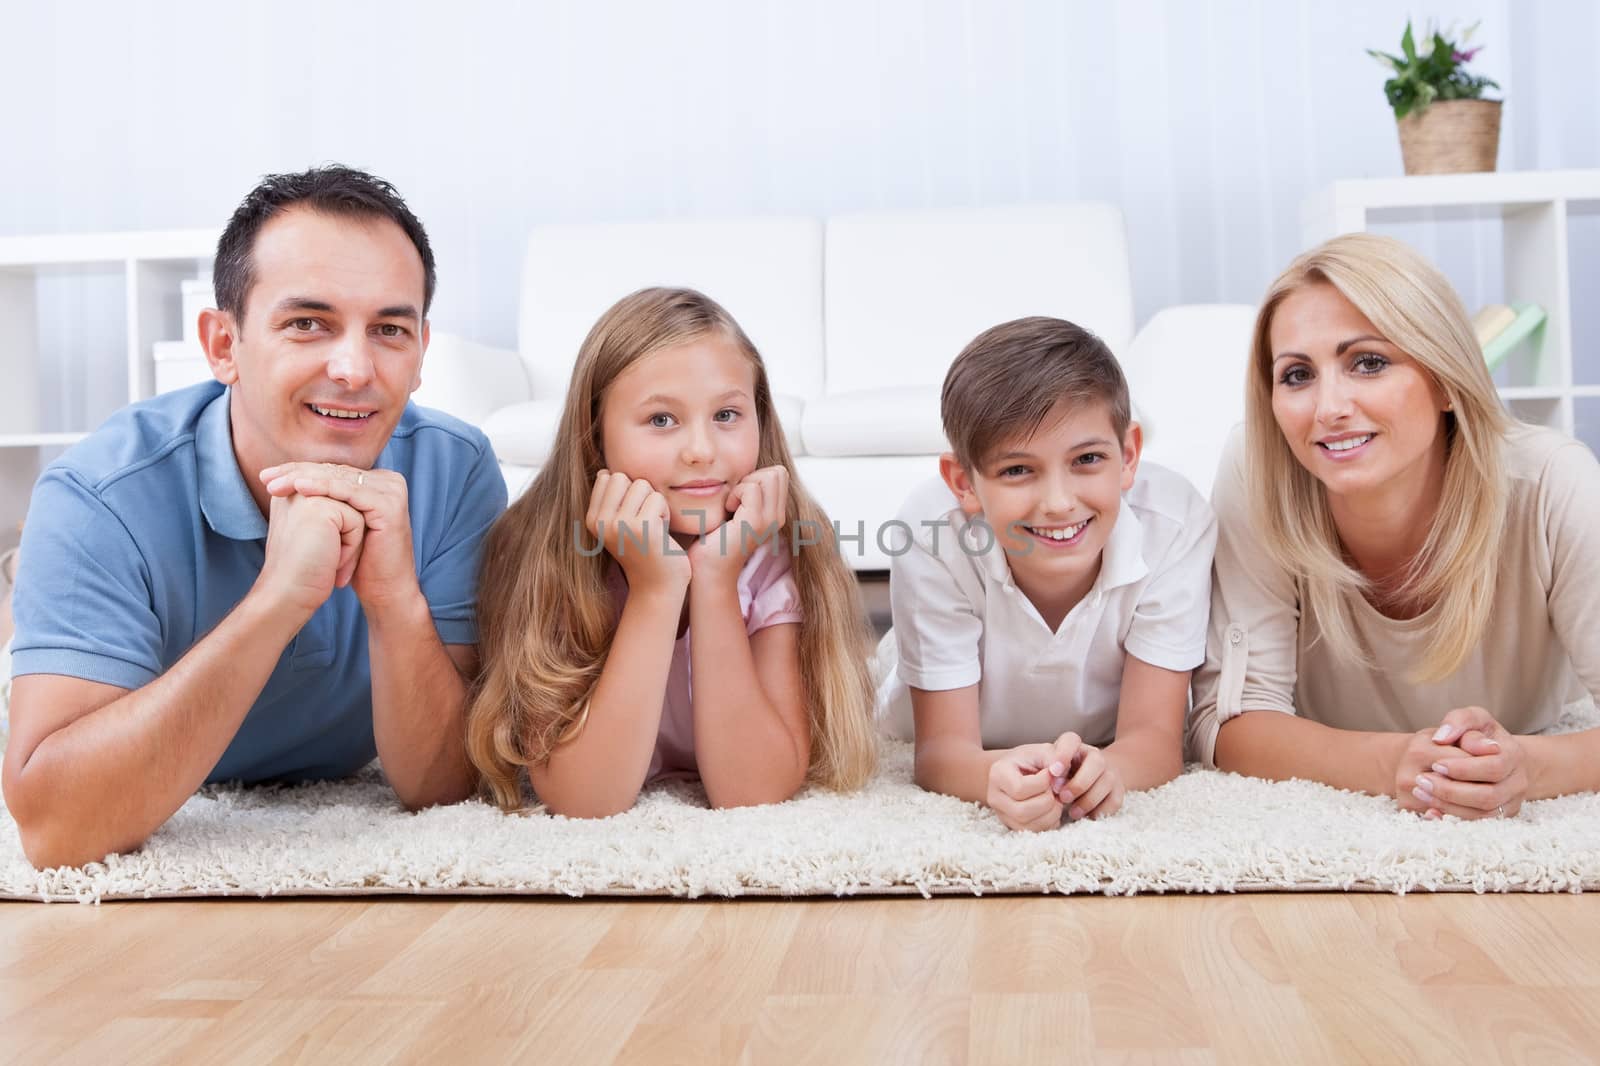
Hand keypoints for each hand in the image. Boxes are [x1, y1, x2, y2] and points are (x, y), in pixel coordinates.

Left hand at [261, 463, 417, 616]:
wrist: (384, 591)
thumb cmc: (360, 564)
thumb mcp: (340, 525)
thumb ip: (327, 499)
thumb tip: (291, 478)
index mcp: (378, 482)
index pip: (332, 470)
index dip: (298, 470)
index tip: (266, 476)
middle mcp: (389, 481)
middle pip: (334, 471)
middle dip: (296, 473)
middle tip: (266, 477)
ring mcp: (392, 491)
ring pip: (339, 479)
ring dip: (303, 479)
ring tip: (276, 484)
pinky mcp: (389, 504)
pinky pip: (349, 491)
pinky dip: (323, 488)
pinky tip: (300, 488)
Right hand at [586, 470, 689, 591]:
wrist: (657, 587)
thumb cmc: (644, 551)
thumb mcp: (619, 524)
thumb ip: (611, 500)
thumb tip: (605, 472)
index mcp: (592, 520)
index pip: (606, 476)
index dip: (626, 490)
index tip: (632, 514)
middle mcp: (601, 522)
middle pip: (621, 476)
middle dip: (639, 493)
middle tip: (644, 519)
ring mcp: (620, 526)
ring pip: (642, 485)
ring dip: (654, 503)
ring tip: (653, 526)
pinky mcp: (642, 529)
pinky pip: (657, 498)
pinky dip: (665, 512)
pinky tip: (662, 533)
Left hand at [687, 466, 788, 580]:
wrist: (707, 569)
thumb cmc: (713, 538)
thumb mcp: (736, 510)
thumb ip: (746, 492)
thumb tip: (745, 468)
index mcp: (776, 514)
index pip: (779, 473)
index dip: (757, 476)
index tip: (739, 497)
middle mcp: (778, 518)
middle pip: (777, 472)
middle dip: (752, 477)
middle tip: (735, 500)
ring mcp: (769, 521)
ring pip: (768, 476)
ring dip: (744, 485)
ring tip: (732, 506)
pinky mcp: (755, 523)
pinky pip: (751, 488)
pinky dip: (735, 494)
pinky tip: (727, 511)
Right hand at [986, 744, 1065, 831]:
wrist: (1017, 770)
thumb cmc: (1030, 759)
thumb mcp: (1041, 750)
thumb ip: (1054, 758)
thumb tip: (1060, 777)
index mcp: (998, 774)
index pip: (1020, 788)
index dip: (1042, 784)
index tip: (1050, 774)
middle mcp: (995, 797)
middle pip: (1022, 811)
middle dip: (1047, 802)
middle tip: (1055, 790)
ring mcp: (1002, 814)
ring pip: (1029, 826)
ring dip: (1051, 814)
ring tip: (1056, 799)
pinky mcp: (1013, 825)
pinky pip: (1034, 832)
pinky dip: (1050, 823)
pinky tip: (1053, 808)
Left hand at [1046, 732, 1124, 820]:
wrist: (1090, 777)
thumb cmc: (1061, 773)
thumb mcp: (1051, 766)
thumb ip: (1047, 768)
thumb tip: (1048, 778)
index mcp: (1074, 746)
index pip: (1071, 740)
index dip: (1062, 755)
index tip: (1053, 772)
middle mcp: (1095, 756)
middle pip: (1096, 762)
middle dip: (1079, 783)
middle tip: (1063, 797)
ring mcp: (1109, 772)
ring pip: (1106, 783)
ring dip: (1088, 801)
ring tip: (1072, 813)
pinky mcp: (1118, 791)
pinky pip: (1114, 801)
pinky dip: (1101, 811)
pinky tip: (1087, 817)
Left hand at [1409, 706, 1527, 820]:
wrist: (1495, 756)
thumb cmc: (1479, 735)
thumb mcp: (1473, 719)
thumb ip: (1459, 721)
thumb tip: (1441, 737)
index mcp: (1514, 755)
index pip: (1493, 767)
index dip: (1463, 768)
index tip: (1435, 764)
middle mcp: (1518, 782)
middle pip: (1488, 795)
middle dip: (1451, 790)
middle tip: (1421, 781)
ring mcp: (1511, 802)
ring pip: (1482, 814)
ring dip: (1448, 806)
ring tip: (1420, 792)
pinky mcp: (1500, 817)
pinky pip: (1477, 825)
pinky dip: (1453, 819)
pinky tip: (1430, 811)